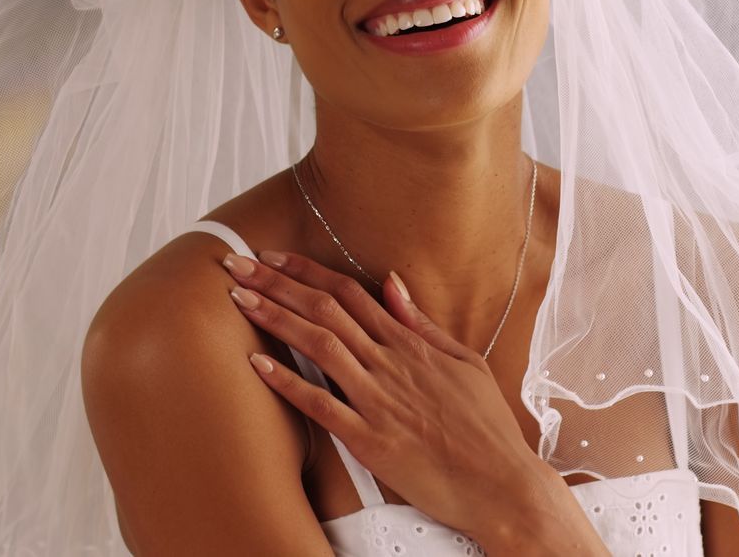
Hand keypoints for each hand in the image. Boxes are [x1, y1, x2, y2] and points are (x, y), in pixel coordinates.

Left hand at [219, 248, 549, 540]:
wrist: (501, 481)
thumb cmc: (486, 427)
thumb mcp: (465, 363)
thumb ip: (423, 325)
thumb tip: (393, 284)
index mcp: (411, 344)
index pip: (350, 293)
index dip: (308, 272)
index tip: (275, 257)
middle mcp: (390, 363)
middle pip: (325, 309)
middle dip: (277, 283)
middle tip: (238, 264)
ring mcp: (378, 400)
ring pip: (318, 345)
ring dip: (275, 318)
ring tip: (238, 298)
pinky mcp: (370, 440)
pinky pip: (321, 405)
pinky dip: (288, 382)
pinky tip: (257, 364)